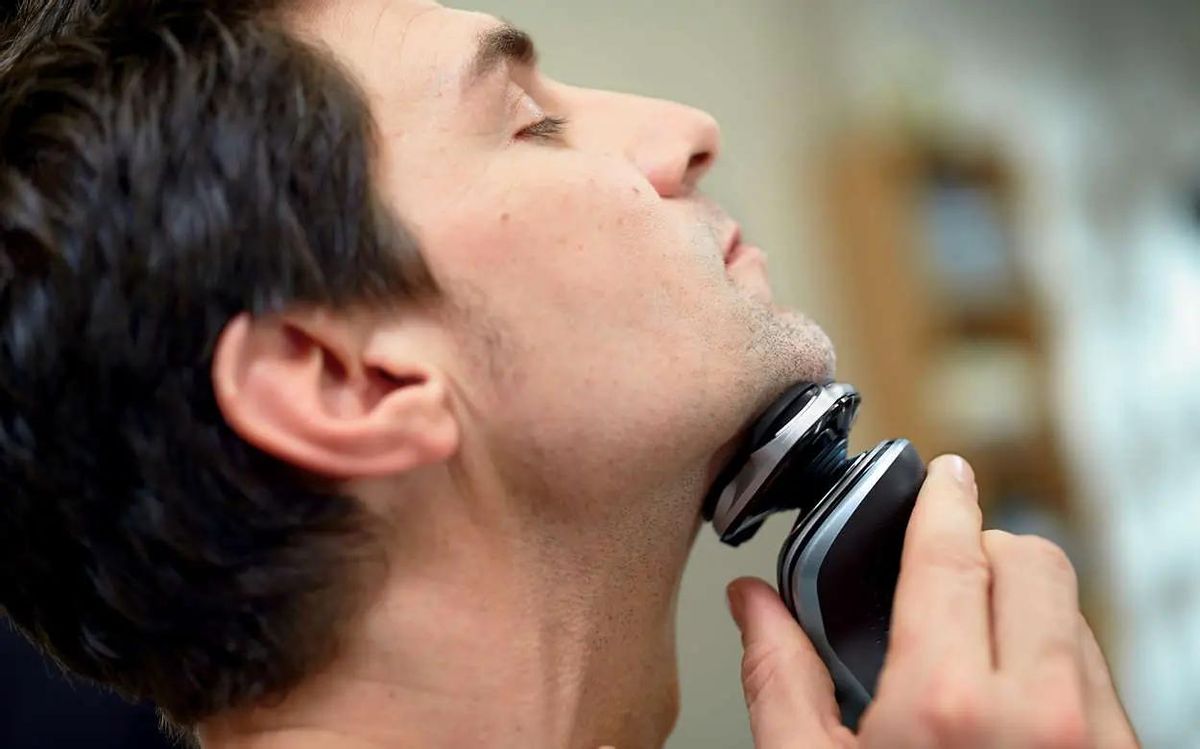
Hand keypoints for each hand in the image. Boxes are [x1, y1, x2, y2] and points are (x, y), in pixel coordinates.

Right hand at [727, 455, 1139, 748]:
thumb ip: (776, 678)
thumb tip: (750, 603)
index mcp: (944, 703)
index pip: (953, 550)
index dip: (944, 496)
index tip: (940, 475)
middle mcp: (1038, 712)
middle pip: (1032, 559)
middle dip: (986, 546)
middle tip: (945, 569)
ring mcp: (1096, 740)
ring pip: (1074, 613)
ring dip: (1025, 603)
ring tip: (974, 644)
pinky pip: (1102, 673)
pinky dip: (1059, 658)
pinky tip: (1012, 699)